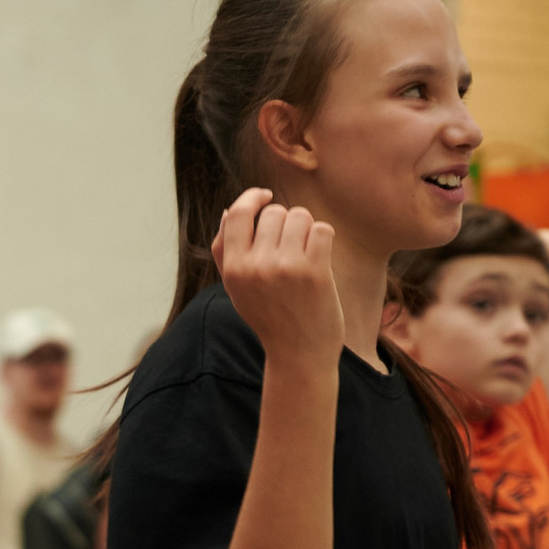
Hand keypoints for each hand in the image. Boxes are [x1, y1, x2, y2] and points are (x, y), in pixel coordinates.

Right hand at [211, 187, 340, 369]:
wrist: (298, 353)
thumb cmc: (268, 316)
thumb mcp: (236, 289)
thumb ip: (225, 252)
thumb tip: (227, 211)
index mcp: (234, 269)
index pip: (237, 214)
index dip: (252, 197)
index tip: (265, 196)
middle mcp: (256, 266)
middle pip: (274, 212)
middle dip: (285, 223)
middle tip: (289, 248)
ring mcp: (286, 268)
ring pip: (300, 217)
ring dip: (306, 230)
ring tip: (304, 255)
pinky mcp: (315, 271)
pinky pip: (322, 230)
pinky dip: (323, 240)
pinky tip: (319, 260)